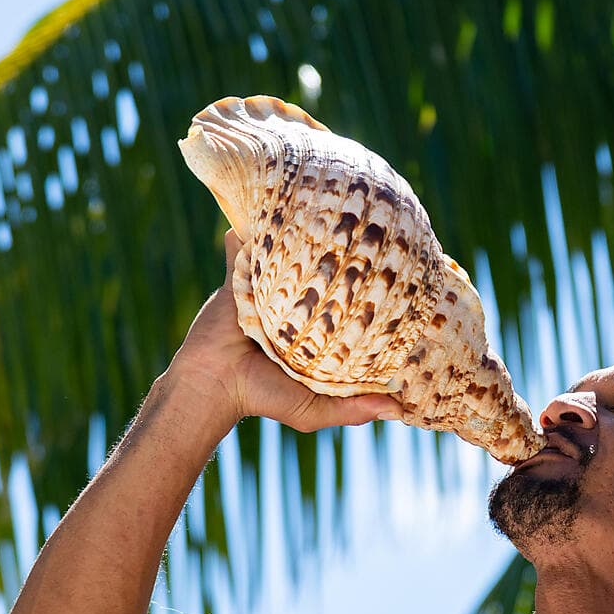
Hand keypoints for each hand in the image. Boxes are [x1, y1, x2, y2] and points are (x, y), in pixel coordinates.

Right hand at [167, 228, 406, 432]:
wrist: (213, 384)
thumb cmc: (264, 397)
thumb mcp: (314, 409)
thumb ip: (353, 409)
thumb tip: (400, 410)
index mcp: (314, 331)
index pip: (346, 305)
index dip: (369, 292)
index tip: (399, 276)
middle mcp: (293, 305)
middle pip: (321, 274)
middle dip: (340, 254)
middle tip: (368, 231)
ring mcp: (266, 288)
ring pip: (287, 254)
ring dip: (300, 234)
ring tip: (327, 209)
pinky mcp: (240, 276)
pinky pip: (247, 245)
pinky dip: (253, 225)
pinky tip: (273, 203)